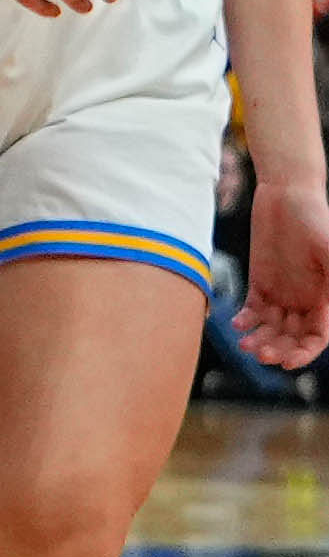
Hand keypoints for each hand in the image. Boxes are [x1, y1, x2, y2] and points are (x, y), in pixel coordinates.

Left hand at [241, 170, 328, 373]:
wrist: (288, 193)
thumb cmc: (316, 218)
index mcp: (326, 298)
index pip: (318, 337)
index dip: (305, 353)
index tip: (288, 363)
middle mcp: (306, 300)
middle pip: (293, 337)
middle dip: (279, 349)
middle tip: (260, 354)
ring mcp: (283, 292)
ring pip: (272, 328)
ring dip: (260, 340)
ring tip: (245, 344)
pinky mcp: (261, 281)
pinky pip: (253, 309)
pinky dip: (245, 321)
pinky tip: (237, 324)